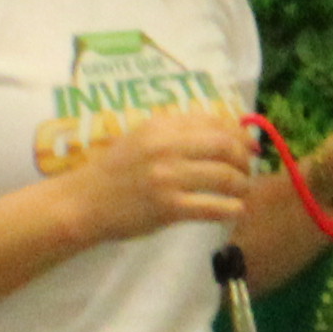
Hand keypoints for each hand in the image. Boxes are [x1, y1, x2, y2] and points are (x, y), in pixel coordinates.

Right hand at [57, 103, 255, 245]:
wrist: (83, 202)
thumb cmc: (114, 171)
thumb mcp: (141, 138)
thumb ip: (175, 132)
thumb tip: (221, 132)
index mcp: (160, 126)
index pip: (213, 121)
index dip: (238, 133)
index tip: (249, 144)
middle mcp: (166, 147)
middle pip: (225, 146)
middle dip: (244, 158)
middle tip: (248, 169)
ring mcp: (167, 177)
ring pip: (224, 176)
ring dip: (242, 184)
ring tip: (243, 191)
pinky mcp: (168, 207)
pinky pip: (212, 207)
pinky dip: (232, 208)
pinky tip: (236, 210)